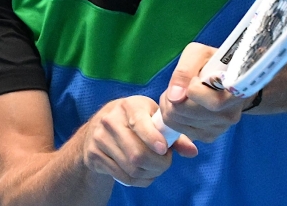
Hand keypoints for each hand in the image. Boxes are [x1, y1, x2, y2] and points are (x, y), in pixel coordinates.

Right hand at [80, 95, 197, 187]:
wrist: (99, 127)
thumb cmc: (135, 121)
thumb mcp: (152, 119)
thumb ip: (174, 135)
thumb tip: (192, 151)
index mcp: (129, 106)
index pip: (141, 124)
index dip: (153, 139)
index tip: (164, 149)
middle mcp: (110, 120)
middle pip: (137, 154)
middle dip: (158, 164)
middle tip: (166, 162)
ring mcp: (99, 138)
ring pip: (131, 168)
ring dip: (149, 174)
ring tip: (155, 168)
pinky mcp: (94, 155)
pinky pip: (122, 176)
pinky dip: (138, 180)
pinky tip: (143, 173)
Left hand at [158, 43, 249, 142]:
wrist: (230, 80)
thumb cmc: (214, 63)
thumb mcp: (200, 54)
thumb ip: (185, 70)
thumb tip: (174, 97)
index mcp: (234, 92)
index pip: (204, 99)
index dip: (191, 87)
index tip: (195, 78)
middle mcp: (229, 114)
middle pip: (183, 112)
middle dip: (172, 98)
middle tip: (179, 86)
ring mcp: (219, 128)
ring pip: (178, 122)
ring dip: (172, 107)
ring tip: (182, 95)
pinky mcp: (209, 136)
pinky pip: (181, 130)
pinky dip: (176, 118)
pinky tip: (185, 106)